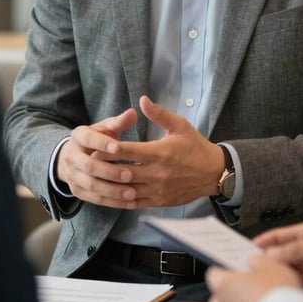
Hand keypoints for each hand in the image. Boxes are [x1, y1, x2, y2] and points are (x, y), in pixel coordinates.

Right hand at [56, 107, 140, 208]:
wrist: (74, 156)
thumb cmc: (97, 138)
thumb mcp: (105, 128)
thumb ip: (118, 122)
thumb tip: (132, 113)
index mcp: (78, 136)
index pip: (88, 138)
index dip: (102, 143)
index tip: (118, 148)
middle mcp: (71, 156)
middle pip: (89, 166)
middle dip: (109, 171)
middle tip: (129, 174)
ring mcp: (73, 175)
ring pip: (91, 185)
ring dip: (112, 190)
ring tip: (132, 192)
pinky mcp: (77, 191)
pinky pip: (95, 199)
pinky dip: (112, 202)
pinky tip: (129, 202)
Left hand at [93, 95, 224, 206]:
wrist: (213, 172)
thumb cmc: (195, 146)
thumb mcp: (180, 125)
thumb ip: (159, 114)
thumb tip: (142, 99)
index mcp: (160, 153)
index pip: (129, 151)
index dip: (110, 150)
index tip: (95, 146)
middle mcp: (158, 173)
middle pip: (124, 172)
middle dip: (105, 168)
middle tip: (89, 163)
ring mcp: (158, 190)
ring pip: (128, 190)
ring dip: (110, 185)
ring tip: (95, 179)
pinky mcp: (160, 201)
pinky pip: (136, 202)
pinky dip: (122, 198)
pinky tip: (111, 194)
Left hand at [206, 256, 300, 301]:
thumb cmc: (278, 295)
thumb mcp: (272, 266)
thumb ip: (258, 260)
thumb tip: (253, 261)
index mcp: (224, 285)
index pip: (213, 274)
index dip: (225, 271)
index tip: (236, 270)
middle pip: (218, 298)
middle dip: (230, 294)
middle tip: (248, 289)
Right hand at [254, 221, 302, 290]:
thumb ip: (296, 249)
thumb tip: (272, 253)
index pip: (280, 235)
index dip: (265, 240)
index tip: (250, 247)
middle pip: (284, 254)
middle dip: (278, 262)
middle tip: (268, 270)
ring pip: (292, 269)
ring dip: (293, 274)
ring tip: (299, 278)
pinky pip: (302, 282)